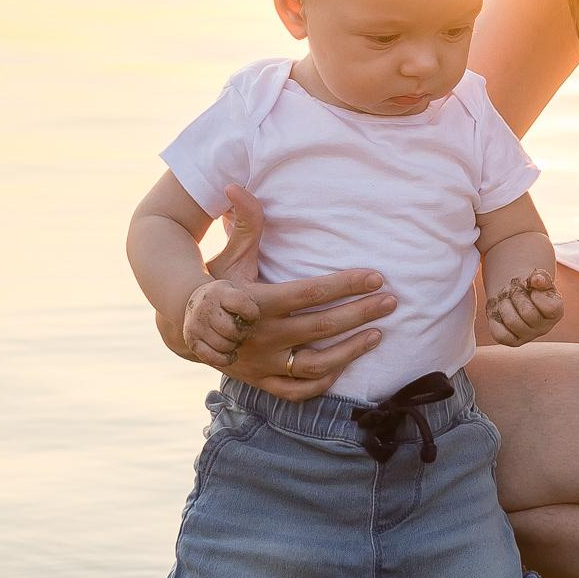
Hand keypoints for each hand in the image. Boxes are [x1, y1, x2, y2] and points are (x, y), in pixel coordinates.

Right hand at [173, 188, 397, 396]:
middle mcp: (261, 336)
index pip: (309, 293)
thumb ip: (244, 222)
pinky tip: (346, 364)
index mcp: (256, 302)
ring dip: (351, 350)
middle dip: (361, 312)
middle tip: (391, 300)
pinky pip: (297, 391)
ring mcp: (261, 363)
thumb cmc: (218, 283)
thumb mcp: (230, 254)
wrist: (187, 327)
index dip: (346, 284)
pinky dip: (323, 382)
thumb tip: (235, 186)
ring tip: (377, 333)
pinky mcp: (260, 382)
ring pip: (314, 365)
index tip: (376, 276)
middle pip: (320, 327)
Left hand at [484, 268, 564, 346]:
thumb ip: (541, 277)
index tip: (532, 288)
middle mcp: (544, 328)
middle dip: (516, 295)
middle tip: (513, 289)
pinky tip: (499, 311)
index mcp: (555, 313)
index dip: (537, 294)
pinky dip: (495, 319)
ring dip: (504, 304)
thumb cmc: (530, 287)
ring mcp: (527, 336)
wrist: (516, 295)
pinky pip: (500, 334)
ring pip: (512, 322)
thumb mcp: (538, 278)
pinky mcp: (511, 341)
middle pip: (527, 313)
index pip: (550, 308)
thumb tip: (537, 280)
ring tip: (505, 298)